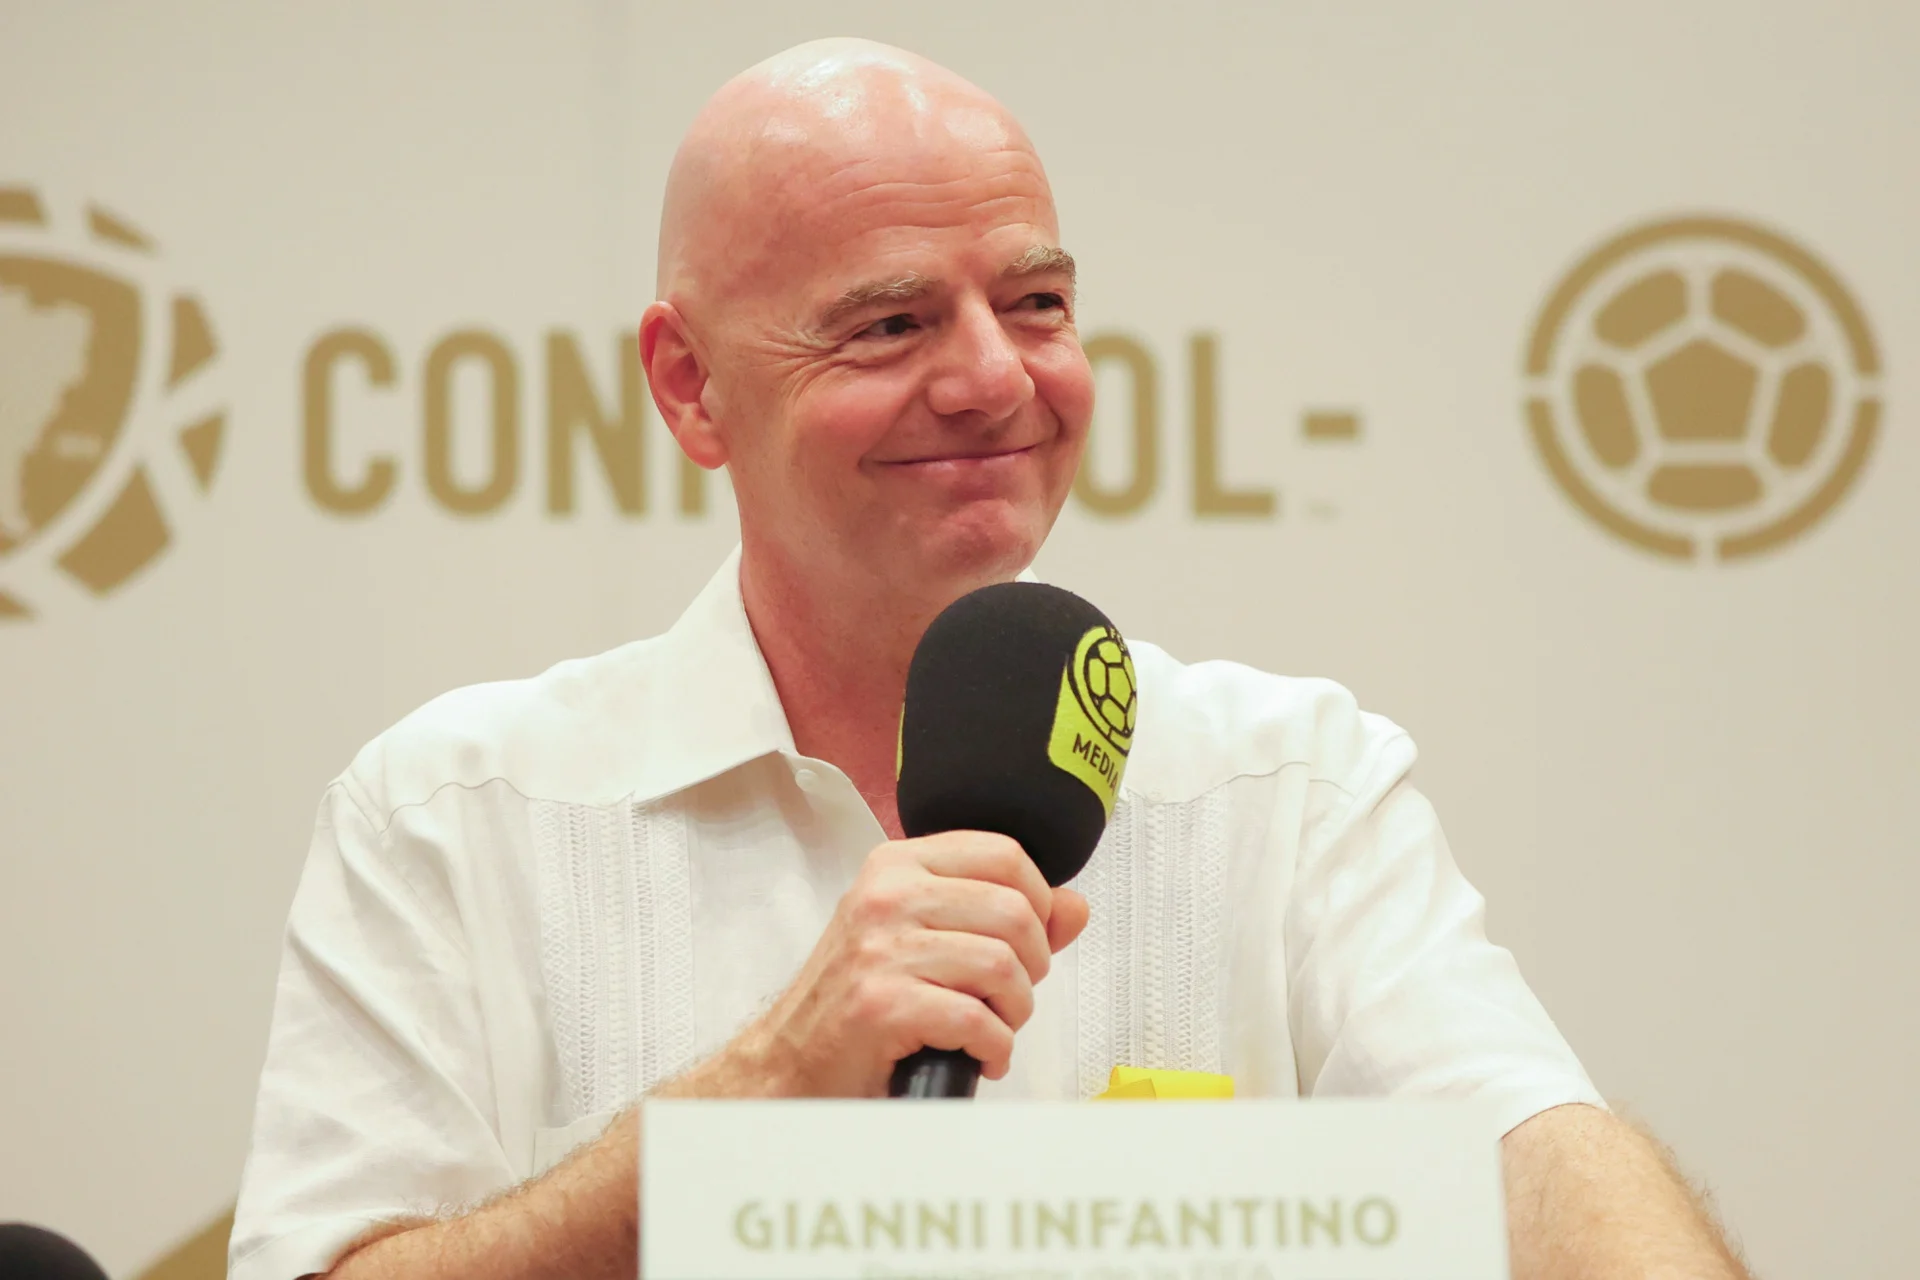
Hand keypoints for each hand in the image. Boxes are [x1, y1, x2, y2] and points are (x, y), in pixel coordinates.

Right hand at [717, 831, 1089, 1096]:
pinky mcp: (883, 1004)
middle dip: (1032, 966)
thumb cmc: (854, 999)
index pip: (1005, 855)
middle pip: (1015, 912)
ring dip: (1014, 1013)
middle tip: (1009, 995)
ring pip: (1003, 967)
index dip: (1039, 901)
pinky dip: (995, 1050)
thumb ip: (1000, 916)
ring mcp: (882, 949)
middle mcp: (887, 896)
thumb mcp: (922, 936)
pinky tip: (979, 1056)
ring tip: (993, 1027)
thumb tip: (1073, 908)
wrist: (790, 1060)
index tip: (1028, 938)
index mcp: (897, 865)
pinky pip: (980, 1021)